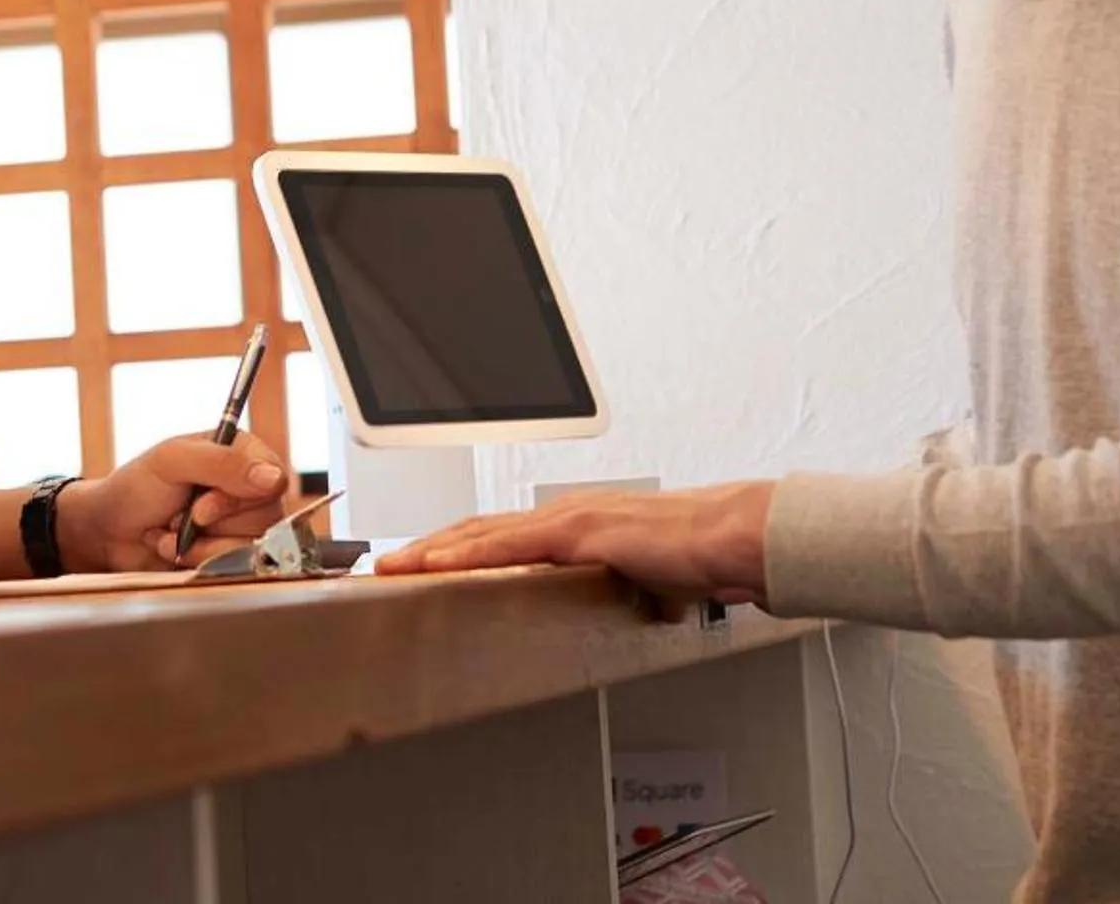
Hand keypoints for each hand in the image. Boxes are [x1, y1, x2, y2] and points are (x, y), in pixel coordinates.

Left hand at [59, 432, 290, 571]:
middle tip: (179, 515)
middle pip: (265, 518)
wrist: (107, 533)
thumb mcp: (172, 461)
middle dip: (212, 524)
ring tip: (172, 532)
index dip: (239, 498)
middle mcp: (247, 490)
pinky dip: (198, 562)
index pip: (274, 479)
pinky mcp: (230, 557)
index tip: (202, 505)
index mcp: (241, 454)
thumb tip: (274, 477)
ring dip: (201, 545)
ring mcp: (240, 527)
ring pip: (250, 547)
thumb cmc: (136, 487)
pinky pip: (234, 568)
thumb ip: (223, 463)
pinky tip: (175, 551)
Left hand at [374, 482, 776, 606]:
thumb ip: (630, 588)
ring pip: (481, 532)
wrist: (734, 537)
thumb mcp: (649, 578)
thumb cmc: (700, 555)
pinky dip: (469, 554)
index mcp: (574, 523)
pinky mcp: (578, 531)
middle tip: (385, 565)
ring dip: (432, 550)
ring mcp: (567, 518)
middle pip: (476, 528)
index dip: (455, 547)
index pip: (498, 533)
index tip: (418, 564)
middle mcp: (562, 513)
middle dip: (427, 547)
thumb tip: (643, 607)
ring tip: (393, 567)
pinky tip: (441, 565)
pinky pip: (510, 544)